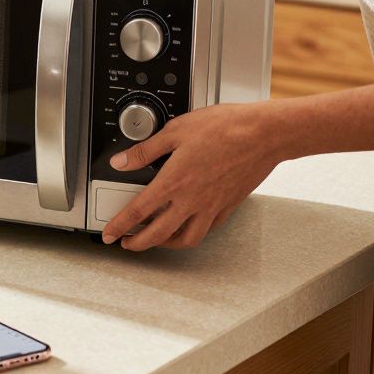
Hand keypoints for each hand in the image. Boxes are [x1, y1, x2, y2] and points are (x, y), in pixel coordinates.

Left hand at [101, 102, 288, 250]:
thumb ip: (145, 151)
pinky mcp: (228, 206)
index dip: (119, 226)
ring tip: (155, 240)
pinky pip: (207, 229)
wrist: (264, 134)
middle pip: (158, 234)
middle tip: (127, 244)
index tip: (109, 234)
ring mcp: (212, 206)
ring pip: (186, 239)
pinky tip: (188, 227)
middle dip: (138, 244)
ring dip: (166, 245)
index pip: (138, 212)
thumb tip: (121, 161)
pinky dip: (193, 233)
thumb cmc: (225, 128)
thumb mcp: (175, 131)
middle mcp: (191, 200)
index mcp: (173, 182)